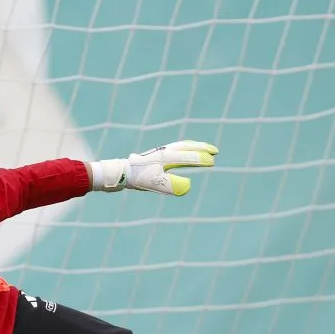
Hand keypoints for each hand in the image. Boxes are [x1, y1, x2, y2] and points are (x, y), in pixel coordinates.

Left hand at [89, 140, 218, 195]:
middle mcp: (164, 152)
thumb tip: (188, 187)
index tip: (213, 161)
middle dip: (202, 148)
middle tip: (216, 151)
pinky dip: (184, 149)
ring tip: (204, 150)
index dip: (201, 159)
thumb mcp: (153, 184)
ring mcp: (159, 152)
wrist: (119, 172)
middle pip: (187, 146)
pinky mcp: (155, 156)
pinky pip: (174, 149)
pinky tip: (184, 154)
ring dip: (193, 147)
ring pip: (180, 146)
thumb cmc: (136, 178)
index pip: (187, 156)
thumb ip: (170, 185)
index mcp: (165, 157)